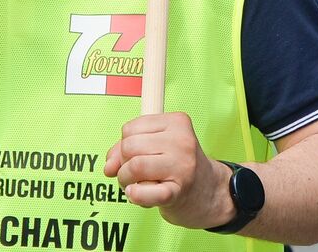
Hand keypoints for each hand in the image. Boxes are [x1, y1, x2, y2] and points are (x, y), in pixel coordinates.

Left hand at [103, 112, 232, 229]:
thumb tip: (109, 166)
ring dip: (126, 181)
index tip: (134, 156)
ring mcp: (182, 166)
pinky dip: (134, 195)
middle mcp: (182, 140)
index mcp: (177, 122)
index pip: (130, 128)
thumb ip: (127, 150)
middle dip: (123, 164)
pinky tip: (136, 194)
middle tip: (134, 174)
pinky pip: (144, 192)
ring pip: (134, 166)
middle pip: (129, 146)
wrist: (209, 192)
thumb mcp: (157, 147)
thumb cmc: (178, 166)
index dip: (124, 146)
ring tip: (136, 185)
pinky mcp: (178, 191)